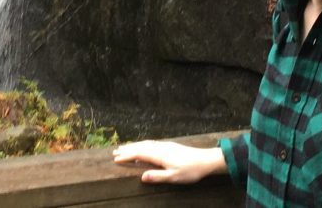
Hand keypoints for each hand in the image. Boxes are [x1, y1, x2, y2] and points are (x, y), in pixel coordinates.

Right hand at [111, 140, 226, 183]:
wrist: (206, 160)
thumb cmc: (191, 170)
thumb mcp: (174, 177)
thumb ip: (157, 176)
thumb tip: (141, 177)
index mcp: (160, 155)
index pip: (139, 154)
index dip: (127, 156)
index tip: (116, 159)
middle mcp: (161, 148)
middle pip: (140, 147)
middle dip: (127, 149)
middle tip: (115, 152)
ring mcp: (166, 145)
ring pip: (146, 143)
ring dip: (134, 145)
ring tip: (125, 147)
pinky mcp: (170, 146)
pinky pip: (152, 143)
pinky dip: (143, 144)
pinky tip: (144, 146)